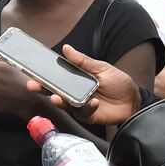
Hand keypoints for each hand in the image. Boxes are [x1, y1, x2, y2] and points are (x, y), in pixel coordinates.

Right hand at [25, 44, 140, 124]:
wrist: (133, 99)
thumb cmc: (118, 82)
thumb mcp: (101, 68)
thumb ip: (83, 61)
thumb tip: (66, 49)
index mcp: (75, 80)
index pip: (56, 78)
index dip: (43, 76)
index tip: (32, 73)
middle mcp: (74, 93)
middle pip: (54, 92)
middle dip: (43, 89)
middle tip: (33, 86)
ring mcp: (81, 106)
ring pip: (66, 104)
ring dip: (60, 101)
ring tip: (57, 97)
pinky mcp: (90, 116)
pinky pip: (84, 113)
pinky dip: (88, 107)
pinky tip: (93, 102)